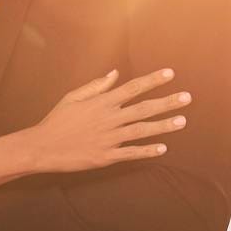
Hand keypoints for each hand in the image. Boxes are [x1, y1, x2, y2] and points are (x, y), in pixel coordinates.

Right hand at [30, 67, 191, 172]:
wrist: (42, 147)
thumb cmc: (57, 120)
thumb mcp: (73, 97)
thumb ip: (96, 86)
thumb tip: (114, 74)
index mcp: (102, 102)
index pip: (133, 87)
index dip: (153, 80)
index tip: (170, 73)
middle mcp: (109, 118)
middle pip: (144, 108)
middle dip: (167, 102)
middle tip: (187, 98)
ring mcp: (109, 138)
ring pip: (142, 130)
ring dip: (164, 125)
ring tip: (182, 121)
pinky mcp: (106, 156)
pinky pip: (131, 153)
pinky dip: (147, 151)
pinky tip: (163, 148)